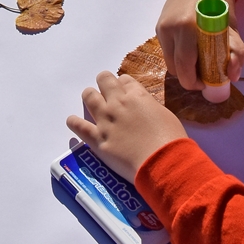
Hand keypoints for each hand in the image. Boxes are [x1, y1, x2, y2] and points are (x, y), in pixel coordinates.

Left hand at [66, 71, 185, 184]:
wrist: (163, 163)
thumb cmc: (171, 141)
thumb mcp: (165, 115)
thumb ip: (150, 108)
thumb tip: (144, 110)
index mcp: (137, 96)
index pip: (125, 80)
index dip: (125, 86)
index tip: (126, 93)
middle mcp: (118, 103)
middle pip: (104, 80)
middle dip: (105, 84)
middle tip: (108, 93)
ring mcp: (106, 120)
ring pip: (89, 96)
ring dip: (90, 97)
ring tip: (92, 101)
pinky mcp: (98, 139)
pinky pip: (79, 126)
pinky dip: (74, 122)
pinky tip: (72, 121)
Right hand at [157, 0, 243, 89]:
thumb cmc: (218, 5)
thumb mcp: (232, 29)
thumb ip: (237, 53)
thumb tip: (233, 76)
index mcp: (187, 28)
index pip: (184, 68)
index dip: (195, 82)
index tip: (208, 83)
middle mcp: (170, 27)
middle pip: (174, 68)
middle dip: (189, 77)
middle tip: (205, 75)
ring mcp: (161, 26)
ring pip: (169, 60)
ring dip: (182, 67)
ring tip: (198, 62)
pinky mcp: (158, 25)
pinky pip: (167, 49)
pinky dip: (177, 55)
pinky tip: (191, 50)